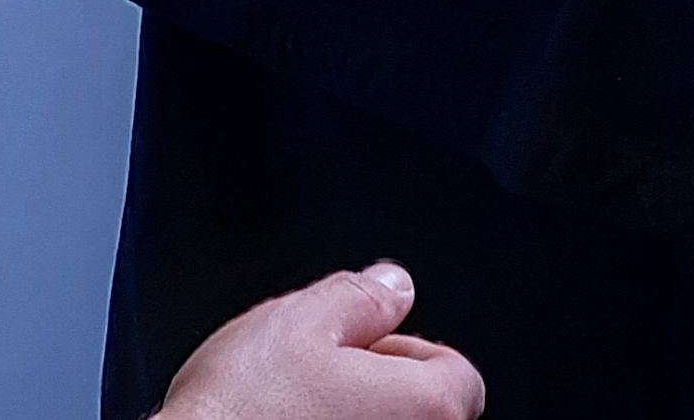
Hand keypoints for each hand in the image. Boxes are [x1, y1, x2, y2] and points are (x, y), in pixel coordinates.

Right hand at [157, 264, 485, 419]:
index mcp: (427, 408)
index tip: (356, 348)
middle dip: (374, 387)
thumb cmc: (239, 413)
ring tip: (288, 410)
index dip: (399, 348)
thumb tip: (392, 286)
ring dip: (346, 418)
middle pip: (418, 411)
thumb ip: (359, 296)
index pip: (455, 372)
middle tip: (313, 377)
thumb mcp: (298, 322)